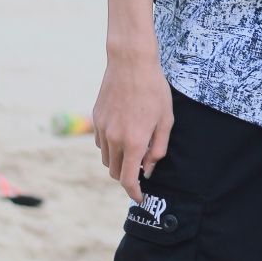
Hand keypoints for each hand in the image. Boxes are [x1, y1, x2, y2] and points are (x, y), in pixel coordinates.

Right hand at [92, 51, 172, 202]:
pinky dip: (110, 145)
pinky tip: (123, 130)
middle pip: (114, 172)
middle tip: (141, 166)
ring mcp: (102, 129)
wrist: (131, 63)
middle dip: (126, 176)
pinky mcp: (96, 119)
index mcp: (133, 142)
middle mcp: (114, 139)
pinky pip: (101, 142)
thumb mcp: (166, 120)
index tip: (140, 197)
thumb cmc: (154, 89)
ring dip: (118, 160)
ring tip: (134, 145)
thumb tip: (148, 169)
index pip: (127, 180)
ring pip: (106, 158)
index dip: (134, 192)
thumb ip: (158, 149)